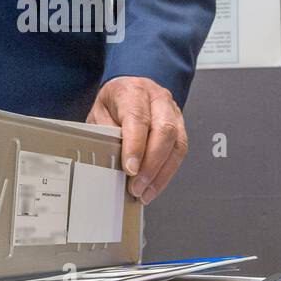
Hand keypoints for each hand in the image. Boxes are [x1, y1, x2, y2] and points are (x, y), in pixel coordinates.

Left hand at [87, 76, 187, 204]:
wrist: (130, 87)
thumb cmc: (114, 102)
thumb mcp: (99, 113)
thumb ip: (104, 133)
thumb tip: (110, 161)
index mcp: (133, 91)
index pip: (138, 118)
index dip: (135, 146)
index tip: (130, 169)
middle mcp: (158, 99)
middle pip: (165, 131)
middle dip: (152, 164)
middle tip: (137, 186)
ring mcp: (173, 112)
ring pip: (177, 144)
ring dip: (162, 173)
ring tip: (145, 193)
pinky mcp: (181, 126)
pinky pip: (180, 151)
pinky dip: (167, 172)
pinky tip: (154, 186)